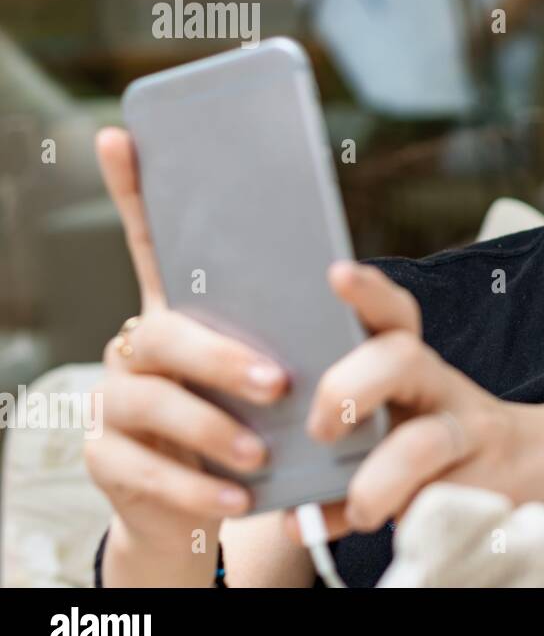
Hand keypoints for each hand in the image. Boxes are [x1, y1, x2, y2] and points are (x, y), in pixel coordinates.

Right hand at [84, 128, 289, 571]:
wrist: (224, 496)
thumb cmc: (264, 414)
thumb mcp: (291, 362)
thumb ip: (308, 319)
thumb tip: (343, 272)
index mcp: (185, 309)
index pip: (154, 240)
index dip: (135, 190)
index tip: (121, 135)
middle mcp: (139, 344)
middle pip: (163, 332)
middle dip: (219, 355)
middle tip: (277, 381)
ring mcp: (115, 401)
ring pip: (148, 403)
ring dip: (210, 427)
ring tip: (261, 452)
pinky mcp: (109, 459)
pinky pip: (143, 472)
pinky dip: (195, 488)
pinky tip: (237, 501)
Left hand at [283, 260, 543, 543]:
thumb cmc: (446, 451)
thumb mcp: (401, 430)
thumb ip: (344, 458)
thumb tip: (286, 513)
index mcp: (413, 368)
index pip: (393, 315)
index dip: (367, 292)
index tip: (337, 273)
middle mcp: (443, 389)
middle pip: (401, 359)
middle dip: (349, 387)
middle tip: (322, 430)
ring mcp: (471, 434)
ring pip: (424, 442)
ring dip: (378, 482)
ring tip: (361, 511)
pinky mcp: (490, 483)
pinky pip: (442, 502)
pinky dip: (407, 525)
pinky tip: (392, 535)